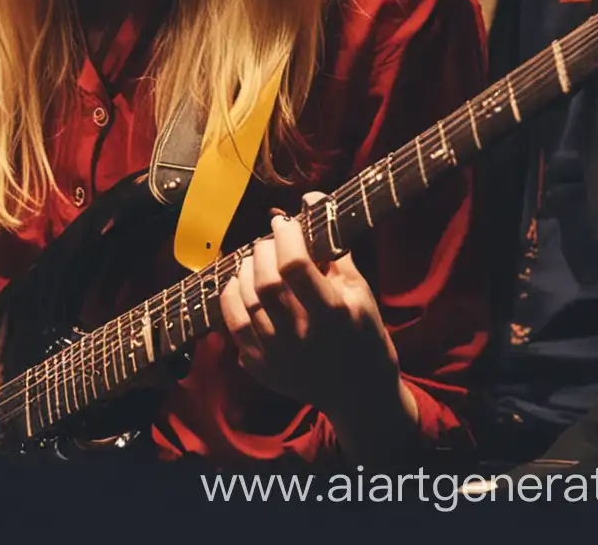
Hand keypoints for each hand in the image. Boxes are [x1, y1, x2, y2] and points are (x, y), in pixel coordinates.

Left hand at [219, 194, 416, 456]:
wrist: (360, 395)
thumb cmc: (365, 334)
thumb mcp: (361, 292)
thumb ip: (335, 249)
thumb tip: (311, 202)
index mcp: (333, 315)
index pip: (295, 266)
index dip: (285, 236)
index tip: (284, 223)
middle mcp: (302, 337)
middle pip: (266, 282)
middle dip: (264, 250)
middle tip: (271, 241)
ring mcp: (278, 356)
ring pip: (246, 300)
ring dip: (246, 269)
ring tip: (258, 259)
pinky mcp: (262, 368)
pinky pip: (234, 324)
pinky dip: (232, 296)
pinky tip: (241, 283)